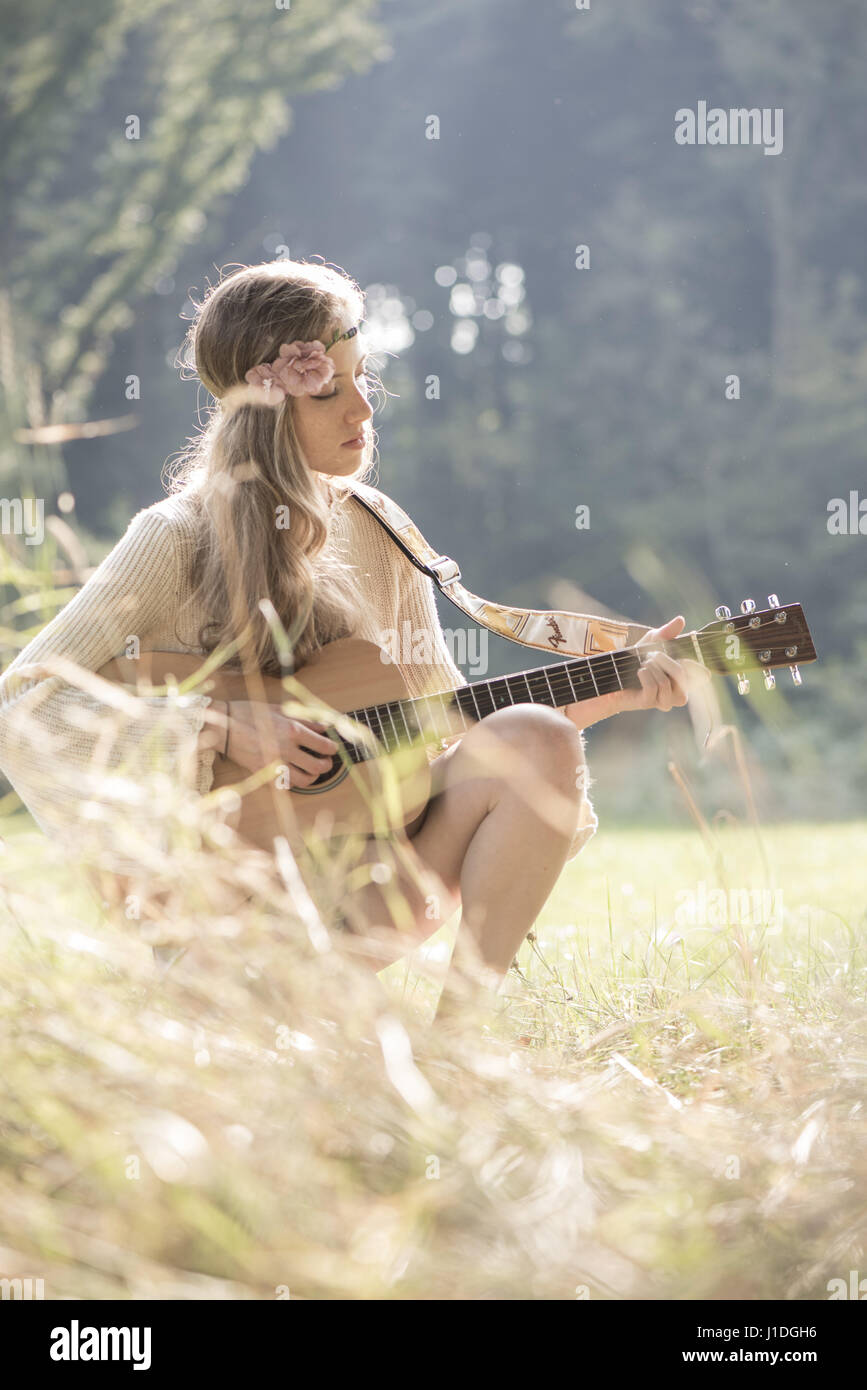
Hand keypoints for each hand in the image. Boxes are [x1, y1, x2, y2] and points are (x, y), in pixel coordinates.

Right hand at [222, 700, 338, 785]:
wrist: (222, 725)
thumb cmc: (247, 713)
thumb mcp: (278, 709)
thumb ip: (303, 719)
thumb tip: (324, 726)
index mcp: (291, 730)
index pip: (323, 745)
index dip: (332, 748)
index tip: (331, 748)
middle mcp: (285, 749)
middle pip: (317, 767)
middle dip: (326, 765)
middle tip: (325, 761)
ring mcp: (274, 764)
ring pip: (304, 780)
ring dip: (312, 777)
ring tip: (312, 771)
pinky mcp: (263, 773)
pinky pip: (284, 784)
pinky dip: (292, 781)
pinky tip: (293, 773)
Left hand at [620, 614, 690, 712]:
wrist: (612, 674)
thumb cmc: (636, 659)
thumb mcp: (651, 641)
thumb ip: (666, 632)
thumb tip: (680, 620)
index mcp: (684, 679)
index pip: (702, 676)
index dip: (695, 665)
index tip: (682, 655)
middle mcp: (678, 693)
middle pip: (682, 675)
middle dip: (664, 660)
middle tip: (651, 655)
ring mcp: (664, 701)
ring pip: (666, 682)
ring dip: (651, 668)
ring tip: (643, 665)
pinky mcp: (648, 703)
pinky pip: (652, 687)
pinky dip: (644, 675)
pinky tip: (638, 673)